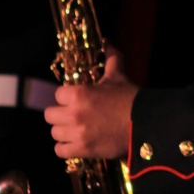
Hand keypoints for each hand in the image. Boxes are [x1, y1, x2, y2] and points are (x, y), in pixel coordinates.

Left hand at [44, 45, 137, 159]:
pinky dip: (65, 149)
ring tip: (74, 131)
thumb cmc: (129, 98)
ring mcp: (76, 133)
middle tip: (72, 116)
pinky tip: (74, 144)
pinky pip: (60, 151)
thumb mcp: (118, 75)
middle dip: (60, 115)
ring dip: (63, 132)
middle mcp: (73, 113)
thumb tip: (107, 42)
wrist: (144, 123)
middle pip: (50, 115)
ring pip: (55, 133)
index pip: (57, 94)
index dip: (66, 97)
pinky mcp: (82, 149)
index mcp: (78, 93)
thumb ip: (110, 58)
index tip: (75, 100)